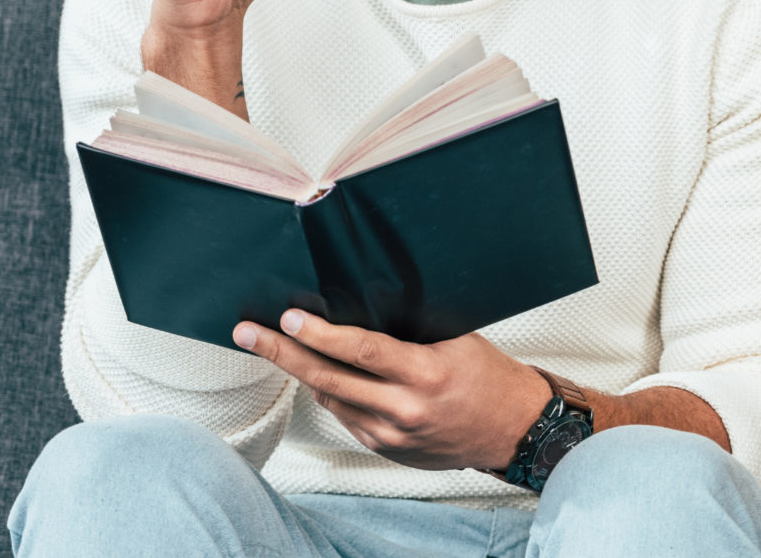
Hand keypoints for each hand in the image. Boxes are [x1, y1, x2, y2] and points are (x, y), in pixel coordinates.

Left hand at [232, 309, 550, 472]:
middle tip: (249, 334)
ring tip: (276, 347)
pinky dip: (332, 393)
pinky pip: (346, 416)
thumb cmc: (488, 377)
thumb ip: (410, 333)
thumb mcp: (457, 341)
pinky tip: (323, 375)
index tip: (290, 319)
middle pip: (328, 378)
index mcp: (426, 374)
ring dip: (302, 372)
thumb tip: (361, 312)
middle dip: (282, 354)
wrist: (510, 428)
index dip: (321, 334)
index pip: (361, 351)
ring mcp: (390, 433)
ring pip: (330, 399)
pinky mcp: (385, 448)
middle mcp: (403, 408)